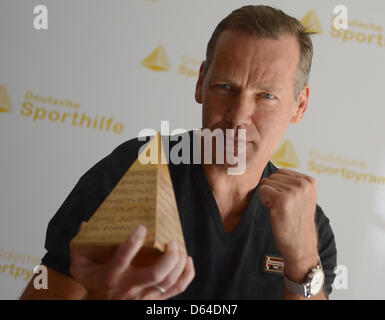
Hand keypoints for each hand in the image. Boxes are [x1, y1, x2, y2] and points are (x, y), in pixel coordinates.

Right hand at [69, 224, 194, 299]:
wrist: (99, 308)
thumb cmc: (92, 283)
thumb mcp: (80, 266)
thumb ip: (80, 246)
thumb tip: (85, 224)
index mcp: (111, 276)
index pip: (123, 258)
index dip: (133, 242)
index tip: (142, 227)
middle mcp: (129, 287)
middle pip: (156, 274)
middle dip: (169, 256)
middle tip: (171, 241)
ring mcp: (144, 296)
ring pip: (169, 282)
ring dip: (179, 263)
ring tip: (179, 246)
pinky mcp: (154, 300)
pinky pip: (177, 290)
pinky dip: (187, 275)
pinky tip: (188, 260)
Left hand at [259, 168, 318, 281]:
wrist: (300, 245)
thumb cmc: (296, 222)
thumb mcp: (298, 198)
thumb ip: (285, 184)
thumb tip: (264, 179)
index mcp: (310, 181)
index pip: (282, 172)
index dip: (279, 187)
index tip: (288, 201)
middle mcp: (304, 184)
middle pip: (273, 176)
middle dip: (273, 191)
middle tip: (284, 207)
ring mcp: (294, 191)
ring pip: (267, 183)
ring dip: (269, 197)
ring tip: (281, 210)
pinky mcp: (282, 199)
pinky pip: (263, 190)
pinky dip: (264, 201)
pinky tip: (275, 211)